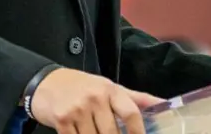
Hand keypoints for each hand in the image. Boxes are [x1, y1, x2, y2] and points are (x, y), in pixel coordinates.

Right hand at [30, 67, 163, 133]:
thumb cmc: (82, 86)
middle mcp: (95, 97)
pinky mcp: (62, 120)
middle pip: (113, 133)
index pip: (131, 113)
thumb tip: (164, 104)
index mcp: (110, 90)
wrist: (46, 82)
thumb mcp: (109, 87)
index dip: (138, 133)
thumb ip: (136, 99)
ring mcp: (77, 109)